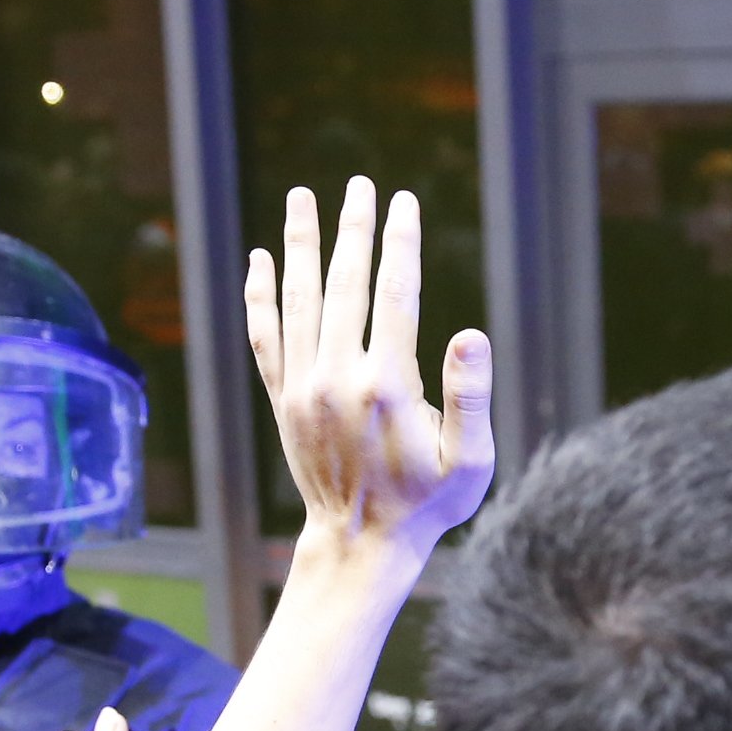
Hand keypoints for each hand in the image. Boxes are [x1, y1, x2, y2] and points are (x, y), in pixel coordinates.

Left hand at [245, 179, 493, 569]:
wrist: (360, 545)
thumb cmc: (427, 504)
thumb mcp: (470, 461)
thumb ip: (471, 397)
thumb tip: (470, 335)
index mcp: (387, 386)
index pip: (395, 295)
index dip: (400, 244)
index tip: (404, 203)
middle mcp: (337, 379)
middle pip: (345, 285)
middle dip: (354, 229)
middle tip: (361, 185)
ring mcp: (304, 388)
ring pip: (298, 300)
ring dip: (300, 245)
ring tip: (302, 198)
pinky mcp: (283, 401)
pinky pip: (266, 337)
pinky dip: (260, 296)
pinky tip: (260, 259)